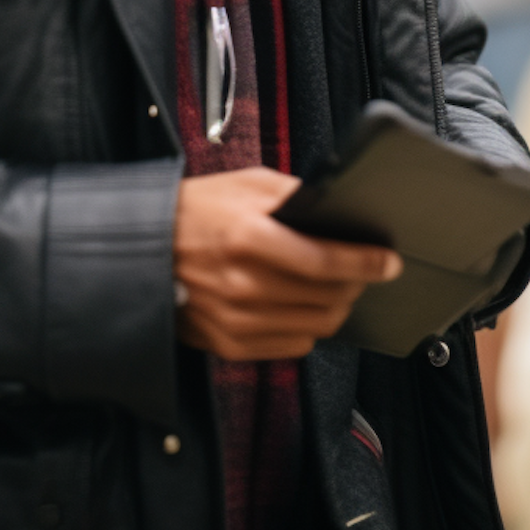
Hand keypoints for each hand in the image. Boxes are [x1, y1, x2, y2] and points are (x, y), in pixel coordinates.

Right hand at [172, 166, 401, 360]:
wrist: (141, 249)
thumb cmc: (193, 211)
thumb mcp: (244, 184)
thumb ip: (292, 195)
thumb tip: (336, 210)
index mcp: (248, 236)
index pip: (325, 259)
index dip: (365, 262)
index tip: (388, 260)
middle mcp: (244, 284)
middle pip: (327, 298)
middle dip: (356, 283)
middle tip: (364, 270)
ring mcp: (236, 320)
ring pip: (316, 326)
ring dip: (337, 307)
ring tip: (338, 287)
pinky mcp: (230, 345)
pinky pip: (292, 345)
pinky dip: (309, 327)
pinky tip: (304, 305)